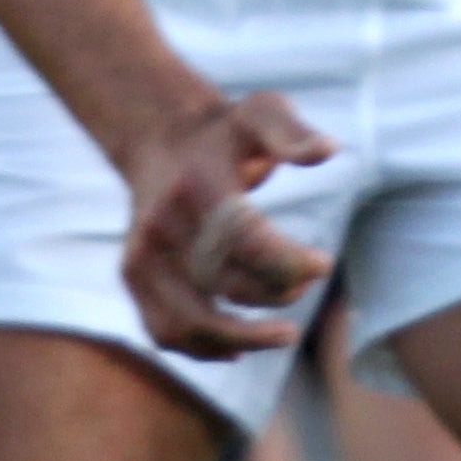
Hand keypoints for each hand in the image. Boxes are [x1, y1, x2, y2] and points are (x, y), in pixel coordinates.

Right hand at [117, 89, 337, 358]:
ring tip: (284, 336)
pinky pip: (162, 329)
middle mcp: (162, 226)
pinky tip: (239, 348)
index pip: (245, 240)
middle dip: (276, 293)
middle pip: (222, 285)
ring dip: (239, 339)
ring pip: (186, 322)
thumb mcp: (263, 111)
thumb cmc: (227, 131)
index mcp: (197, 187)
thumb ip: (292, 132)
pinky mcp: (133, 275)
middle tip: (307, 282)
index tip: (323, 264)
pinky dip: (200, 348)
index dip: (288, 263)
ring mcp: (141, 256)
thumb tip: (327, 152)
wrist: (161, 137)